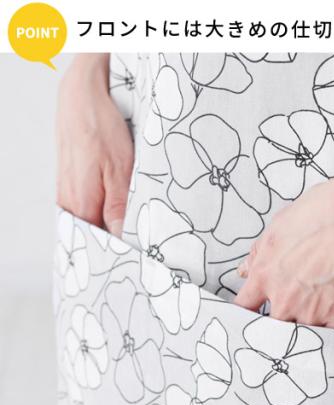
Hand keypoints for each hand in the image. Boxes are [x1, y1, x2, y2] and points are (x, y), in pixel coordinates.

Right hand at [56, 53, 132, 235]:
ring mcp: (68, 194)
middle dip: (116, 243)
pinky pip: (88, 209)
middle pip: (94, 236)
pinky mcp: (71, 185)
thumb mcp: (121, 169)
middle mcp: (69, 203)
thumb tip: (120, 238)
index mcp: (81, 204)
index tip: (140, 258)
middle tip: (143, 247)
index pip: (99, 244)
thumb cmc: (101, 128)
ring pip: (91, 222)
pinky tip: (121, 211)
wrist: (82, 96)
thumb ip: (119, 207)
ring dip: (112, 228)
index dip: (119, 253)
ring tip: (136, 231)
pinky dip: (104, 214)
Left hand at [234, 163, 333, 329]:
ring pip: (300, 334)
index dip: (246, 313)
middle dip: (275, 323)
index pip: (243, 308)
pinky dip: (329, 330)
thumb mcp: (278, 226)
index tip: (252, 313)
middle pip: (269, 328)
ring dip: (303, 328)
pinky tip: (332, 322)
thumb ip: (258, 254)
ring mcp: (312, 312)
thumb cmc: (319, 214)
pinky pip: (329, 336)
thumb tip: (244, 271)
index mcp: (264, 276)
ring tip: (314, 316)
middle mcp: (284, 300)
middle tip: (286, 315)